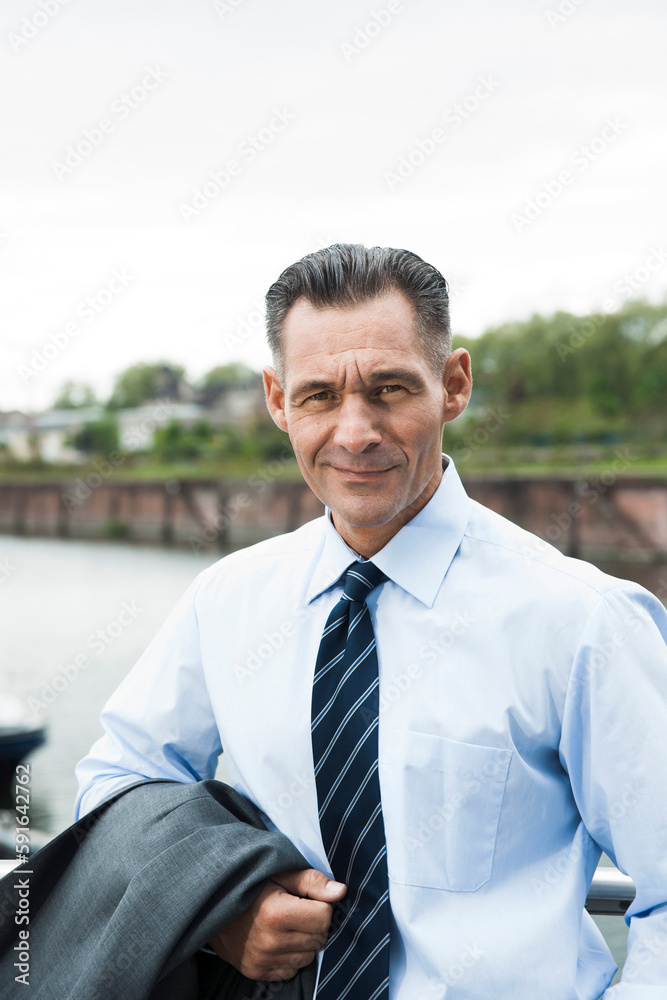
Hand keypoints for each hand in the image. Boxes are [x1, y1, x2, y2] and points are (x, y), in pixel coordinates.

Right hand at [208, 868, 346, 980]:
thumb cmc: (249, 884)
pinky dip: (290, 956)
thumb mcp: (279, 873)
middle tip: (295, 910)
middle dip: (313, 923)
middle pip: (318, 938)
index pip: (324, 917)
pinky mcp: (257, 972)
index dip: (320, 905)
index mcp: (277, 913)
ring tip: (285, 925)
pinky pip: (291, 970)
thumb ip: (311, 881)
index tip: (306, 898)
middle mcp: (270, 941)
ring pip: (308, 957)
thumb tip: (341, 891)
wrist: (211, 904)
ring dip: (303, 942)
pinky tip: (277, 940)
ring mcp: (263, 960)